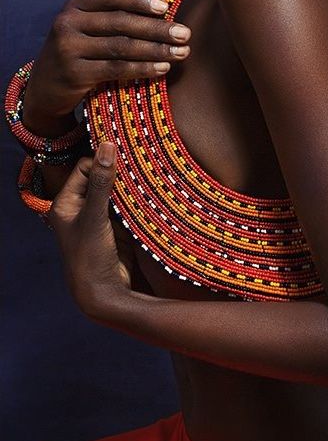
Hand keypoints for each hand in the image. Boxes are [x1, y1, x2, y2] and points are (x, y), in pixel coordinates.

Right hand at [22, 0, 190, 134]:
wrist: (44, 88)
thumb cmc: (76, 54)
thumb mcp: (85, 29)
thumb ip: (111, 17)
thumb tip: (162, 11)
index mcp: (74, 5)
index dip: (140, 0)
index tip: (167, 6)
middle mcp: (68, 23)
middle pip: (121, 23)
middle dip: (158, 28)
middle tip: (185, 34)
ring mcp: (69, 49)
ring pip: (122, 47)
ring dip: (156, 50)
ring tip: (181, 53)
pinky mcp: (75, 74)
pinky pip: (117, 69)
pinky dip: (143, 68)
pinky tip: (163, 69)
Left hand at [49, 141, 130, 314]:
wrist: (105, 295)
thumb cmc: (90, 257)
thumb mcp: (95, 216)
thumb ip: (101, 182)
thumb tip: (107, 145)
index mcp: (66, 203)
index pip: (84, 167)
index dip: (101, 161)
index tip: (122, 157)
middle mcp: (81, 208)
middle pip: (100, 177)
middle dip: (117, 171)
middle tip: (138, 160)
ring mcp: (100, 217)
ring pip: (116, 191)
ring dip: (129, 186)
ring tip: (146, 175)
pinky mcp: (118, 227)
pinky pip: (128, 205)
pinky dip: (136, 199)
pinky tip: (150, 193)